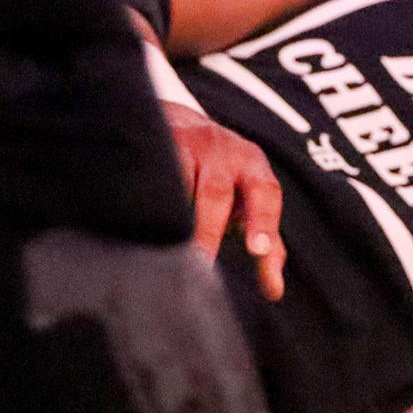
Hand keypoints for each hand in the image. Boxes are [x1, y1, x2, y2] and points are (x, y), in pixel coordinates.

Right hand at [161, 101, 285, 300]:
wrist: (180, 121)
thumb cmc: (225, 174)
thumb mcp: (252, 197)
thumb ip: (268, 242)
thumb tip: (274, 291)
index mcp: (252, 164)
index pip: (265, 193)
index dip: (262, 221)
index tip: (256, 251)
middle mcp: (221, 151)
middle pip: (216, 194)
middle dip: (208, 231)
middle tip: (202, 264)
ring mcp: (183, 145)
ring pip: (179, 184)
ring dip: (174, 217)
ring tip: (165, 254)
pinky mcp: (152, 144)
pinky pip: (150, 175)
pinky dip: (146, 199)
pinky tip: (139, 223)